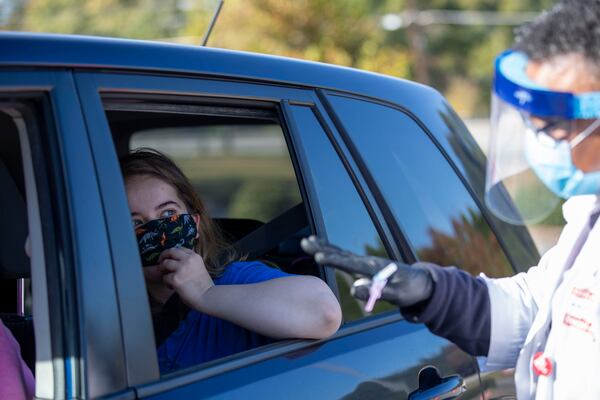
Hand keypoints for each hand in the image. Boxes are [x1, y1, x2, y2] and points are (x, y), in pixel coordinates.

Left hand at [157, 247, 214, 308]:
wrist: (207, 296)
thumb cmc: (204, 286)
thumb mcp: (199, 268)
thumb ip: (189, 263)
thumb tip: (175, 262)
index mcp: (195, 257)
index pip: (180, 249)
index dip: (172, 253)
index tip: (169, 257)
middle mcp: (188, 259)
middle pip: (170, 251)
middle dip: (163, 256)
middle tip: (160, 261)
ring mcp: (181, 268)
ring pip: (165, 264)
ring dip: (163, 270)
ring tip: (167, 278)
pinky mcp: (175, 278)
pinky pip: (165, 277)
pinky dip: (167, 283)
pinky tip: (173, 287)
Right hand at [300, 236, 433, 307]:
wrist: (422, 283)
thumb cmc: (411, 291)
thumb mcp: (397, 296)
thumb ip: (377, 292)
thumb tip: (354, 288)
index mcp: (375, 268)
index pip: (350, 263)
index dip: (334, 260)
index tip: (318, 257)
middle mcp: (368, 261)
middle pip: (341, 254)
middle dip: (323, 249)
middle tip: (305, 242)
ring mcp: (366, 262)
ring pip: (341, 253)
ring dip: (324, 247)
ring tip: (308, 241)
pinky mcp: (365, 266)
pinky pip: (345, 257)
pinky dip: (332, 252)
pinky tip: (323, 249)